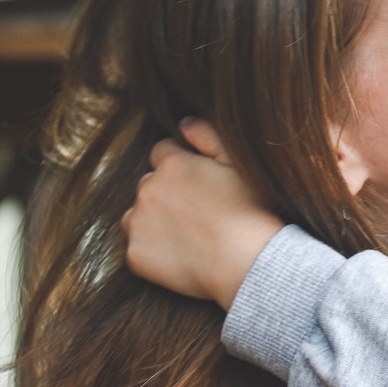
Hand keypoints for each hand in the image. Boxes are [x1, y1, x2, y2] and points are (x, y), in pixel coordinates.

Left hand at [121, 118, 283, 307]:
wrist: (248, 262)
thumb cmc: (252, 210)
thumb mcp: (238, 162)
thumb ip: (207, 135)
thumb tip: (182, 124)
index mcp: (172, 164)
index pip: (163, 154)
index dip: (183, 168)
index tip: (200, 186)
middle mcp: (147, 188)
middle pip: (149, 185)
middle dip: (166, 194)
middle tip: (198, 214)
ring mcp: (138, 223)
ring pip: (138, 216)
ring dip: (154, 221)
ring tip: (189, 236)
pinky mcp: (136, 255)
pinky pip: (139, 249)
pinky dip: (154, 252)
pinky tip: (183, 256)